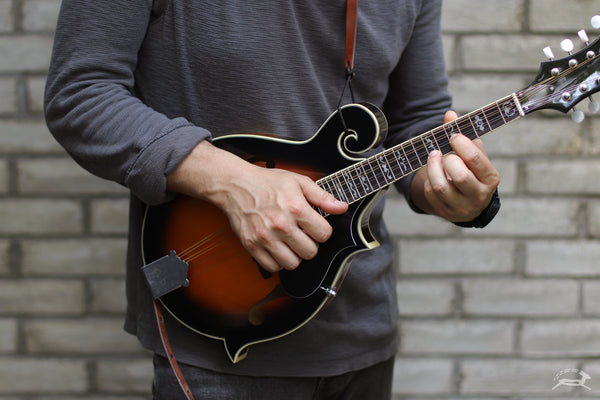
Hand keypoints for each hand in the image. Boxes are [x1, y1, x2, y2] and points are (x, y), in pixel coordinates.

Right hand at [167, 141, 347, 271]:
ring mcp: (265, 237)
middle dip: (311, 244)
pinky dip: (278, 261)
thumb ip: (322, 197)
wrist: (236, 185)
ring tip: (291, 242)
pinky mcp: (252, 245)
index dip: (323, 231)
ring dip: (295, 255)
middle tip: (303, 234)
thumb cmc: (267, 182)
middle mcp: (280, 225)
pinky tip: (278, 248)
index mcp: (295, 208)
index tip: (316, 227)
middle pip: (310, 252)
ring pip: (293, 263)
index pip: (324, 234)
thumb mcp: (298, 182)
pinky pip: (273, 267)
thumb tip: (342, 208)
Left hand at [410, 110, 499, 222]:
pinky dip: (429, 179)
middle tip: (442, 152)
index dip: (461, 144)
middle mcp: (479, 196)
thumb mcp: (473, 154)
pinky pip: (431, 194)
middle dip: (447, 160)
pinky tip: (433, 173)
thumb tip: (449, 114)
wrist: (469, 202)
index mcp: (491, 178)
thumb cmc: (472, 171)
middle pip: (460, 176)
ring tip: (433, 156)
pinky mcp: (446, 212)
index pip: (475, 159)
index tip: (452, 136)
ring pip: (440, 187)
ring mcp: (462, 207)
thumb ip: (463, 135)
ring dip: (433, 168)